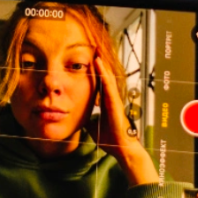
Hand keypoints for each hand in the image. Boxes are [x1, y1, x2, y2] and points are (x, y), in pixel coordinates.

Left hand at [89, 54, 158, 185]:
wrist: (121, 149)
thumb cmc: (110, 138)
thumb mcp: (93, 126)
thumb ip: (87, 119)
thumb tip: (77, 117)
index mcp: (105, 103)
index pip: (99, 83)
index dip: (94, 72)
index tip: (88, 60)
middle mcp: (110, 98)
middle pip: (104, 77)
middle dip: (99, 64)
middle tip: (93, 48)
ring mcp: (114, 99)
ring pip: (106, 77)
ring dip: (101, 64)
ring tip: (95, 50)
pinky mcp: (115, 102)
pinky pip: (108, 85)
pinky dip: (103, 74)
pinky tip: (99, 64)